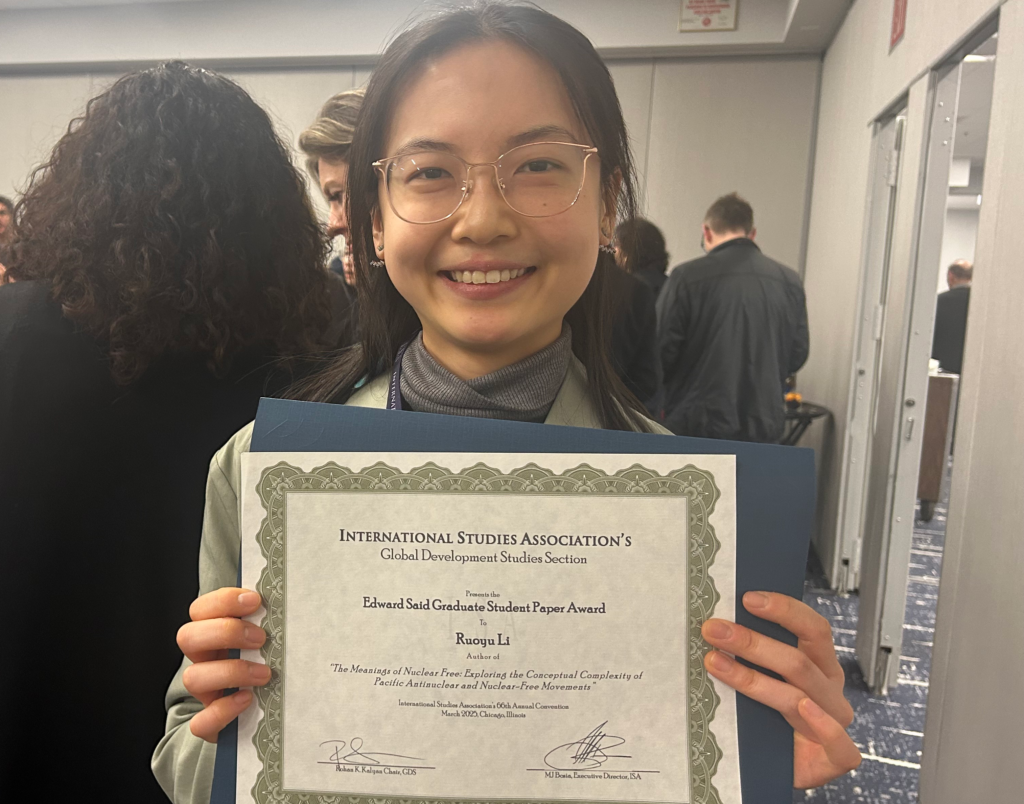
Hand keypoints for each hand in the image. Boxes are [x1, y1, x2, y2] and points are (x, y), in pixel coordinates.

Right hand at [176, 587, 269, 741]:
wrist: (264, 715)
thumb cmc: (268, 665)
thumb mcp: (267, 642)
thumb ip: (270, 624)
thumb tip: (293, 605)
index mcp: (214, 634)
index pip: (201, 609)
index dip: (223, 601)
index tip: (254, 601)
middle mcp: (203, 660)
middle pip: (188, 636)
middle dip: (226, 632)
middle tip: (260, 638)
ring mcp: (204, 692)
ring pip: (192, 677)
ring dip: (230, 671)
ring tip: (264, 674)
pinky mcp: (210, 723)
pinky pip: (201, 722)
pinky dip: (223, 710)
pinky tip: (247, 700)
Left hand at [701, 591, 860, 787]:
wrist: (769, 770)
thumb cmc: (765, 719)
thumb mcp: (760, 678)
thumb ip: (751, 655)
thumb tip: (717, 623)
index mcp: (819, 665)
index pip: (813, 629)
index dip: (784, 611)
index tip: (747, 599)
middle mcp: (828, 691)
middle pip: (798, 661)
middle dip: (751, 642)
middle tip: (714, 630)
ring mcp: (835, 724)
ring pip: (799, 696)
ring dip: (752, 677)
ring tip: (716, 663)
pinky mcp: (834, 759)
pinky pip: (840, 744)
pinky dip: (823, 725)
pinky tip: (803, 708)